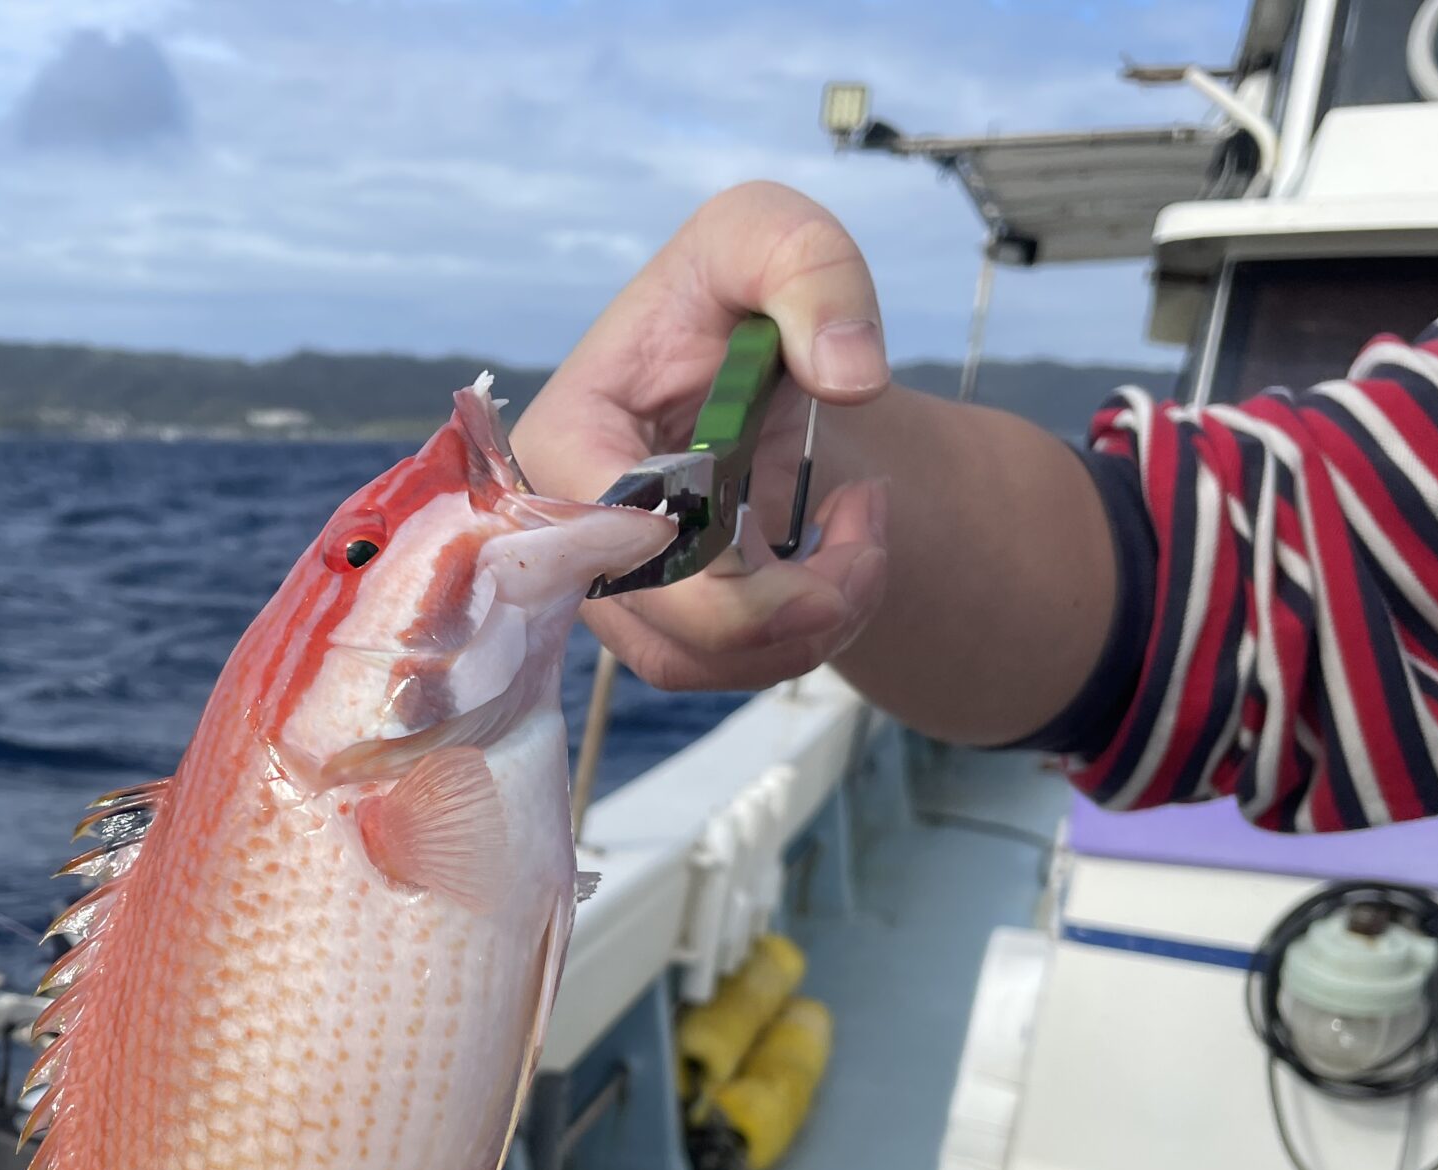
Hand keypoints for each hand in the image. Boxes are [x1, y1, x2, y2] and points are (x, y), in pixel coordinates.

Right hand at [512, 181, 892, 692]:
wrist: (738, 344)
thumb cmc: (734, 284)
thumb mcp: (771, 232)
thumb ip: (814, 272)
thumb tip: (850, 380)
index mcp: (566, 439)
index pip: (625, 544)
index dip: (732, 570)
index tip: (848, 503)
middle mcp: (562, 532)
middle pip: (670, 627)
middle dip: (801, 605)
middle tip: (876, 526)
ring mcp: (602, 586)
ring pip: (702, 665)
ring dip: (815, 623)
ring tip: (867, 528)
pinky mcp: (650, 620)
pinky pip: (724, 669)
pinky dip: (806, 631)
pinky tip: (843, 553)